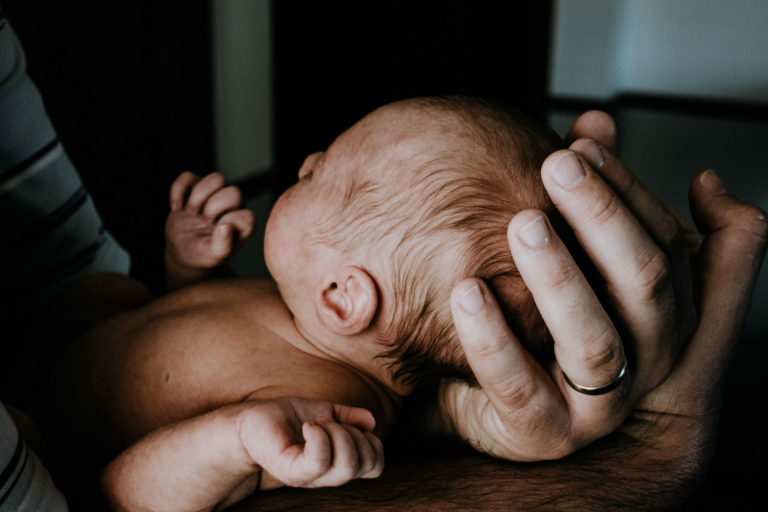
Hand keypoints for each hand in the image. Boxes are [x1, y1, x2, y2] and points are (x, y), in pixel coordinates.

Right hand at [165, 172, 254, 288]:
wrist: (182, 249)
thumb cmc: (203, 253)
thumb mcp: (213, 255)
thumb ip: (223, 245)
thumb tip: (225, 227)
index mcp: (242, 223)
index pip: (247, 215)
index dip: (230, 222)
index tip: (216, 232)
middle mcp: (232, 206)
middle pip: (234, 192)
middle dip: (215, 207)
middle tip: (203, 221)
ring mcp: (214, 194)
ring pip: (217, 178)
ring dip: (200, 195)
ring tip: (190, 212)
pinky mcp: (194, 188)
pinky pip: (188, 176)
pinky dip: (178, 190)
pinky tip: (176, 207)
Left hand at [238, 397, 384, 489]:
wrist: (251, 422)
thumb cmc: (286, 418)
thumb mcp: (325, 412)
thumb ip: (349, 417)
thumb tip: (371, 422)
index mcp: (339, 461)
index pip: (376, 464)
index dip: (373, 442)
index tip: (349, 424)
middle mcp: (327, 474)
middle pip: (366, 464)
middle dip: (356, 434)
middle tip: (330, 422)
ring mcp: (310, 475)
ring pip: (347, 464)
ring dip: (339, 434)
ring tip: (316, 424)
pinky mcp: (291, 471)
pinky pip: (319, 461)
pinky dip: (319, 436)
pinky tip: (307, 426)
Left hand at [440, 111, 766, 460]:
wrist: (508, 408)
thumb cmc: (549, 320)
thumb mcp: (581, 256)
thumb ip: (593, 194)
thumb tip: (595, 119)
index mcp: (665, 310)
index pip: (666, 240)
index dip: (626, 188)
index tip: (579, 141)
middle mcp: (649, 357)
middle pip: (644, 281)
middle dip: (603, 216)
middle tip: (556, 165)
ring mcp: (602, 402)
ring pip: (593, 338)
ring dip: (558, 275)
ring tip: (521, 223)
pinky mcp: (547, 432)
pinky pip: (518, 385)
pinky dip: (492, 337)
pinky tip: (465, 290)